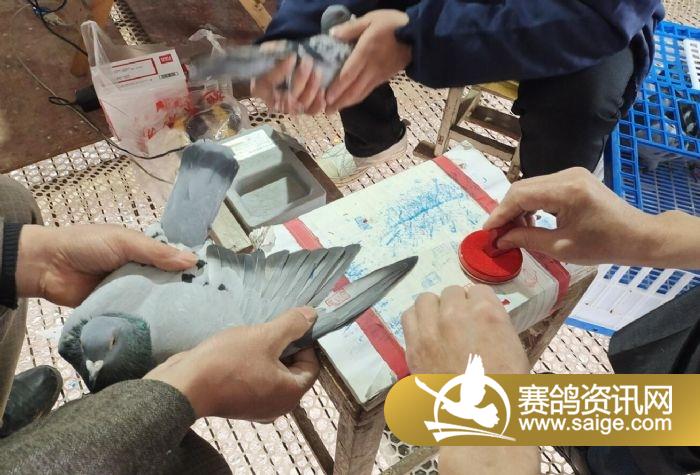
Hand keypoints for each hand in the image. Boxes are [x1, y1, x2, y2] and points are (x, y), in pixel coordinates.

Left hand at [16, 224, 196, 306]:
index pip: (173, 261)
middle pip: (166, 284)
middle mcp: (139, 271)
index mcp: (143, 251)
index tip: (213, 284)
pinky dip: (146, 320)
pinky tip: (165, 330)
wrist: (47, 266)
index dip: (191, 270)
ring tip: (192, 321)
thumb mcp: (124, 242)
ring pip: (153, 301)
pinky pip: (135, 314)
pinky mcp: (116, 309)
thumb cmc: (86, 244)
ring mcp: (128, 291)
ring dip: (165, 308)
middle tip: (207, 308)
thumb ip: (156, 253)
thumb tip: (193, 260)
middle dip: (182, 293)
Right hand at [146, 307, 319, 419]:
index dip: (305, 342)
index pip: (312, 365)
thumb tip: (312, 315)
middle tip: (267, 329)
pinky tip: (237, 350)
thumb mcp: (264, 336)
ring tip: (250, 338)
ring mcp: (256, 407)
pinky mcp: (238, 403)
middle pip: (292, 370)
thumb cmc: (228, 362)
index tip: (289, 325)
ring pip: (272, 373)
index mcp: (291, 394)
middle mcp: (278, 406)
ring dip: (266, 353)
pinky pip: (254, 379)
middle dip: (284, 347)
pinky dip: (251, 364)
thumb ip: (292, 325)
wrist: (182, 387)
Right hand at [250, 42, 326, 114]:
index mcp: (260, 87)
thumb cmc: (275, 59)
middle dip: (300, 77)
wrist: (283, 68)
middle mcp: (273, 101)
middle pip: (287, 95)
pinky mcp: (301, 109)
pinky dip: (317, 104)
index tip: (292, 57)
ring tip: (317, 71)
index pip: (269, 81)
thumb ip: (276, 54)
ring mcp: (289, 107)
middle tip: (308, 60)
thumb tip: (291, 55)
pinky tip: (322, 94)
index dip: (281, 71)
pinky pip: (309, 111)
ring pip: (300, 104)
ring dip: (311, 88)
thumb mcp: (271, 53)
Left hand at [326, 10, 410, 111]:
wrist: (417, 35)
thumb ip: (351, 28)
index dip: (337, 88)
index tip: (326, 98)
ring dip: (348, 103)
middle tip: (327, 111)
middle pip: (354, 89)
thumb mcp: (370, 19)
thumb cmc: (393, 24)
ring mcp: (379, 75)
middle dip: (340, 102)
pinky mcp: (385, 78)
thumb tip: (332, 35)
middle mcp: (371, 68)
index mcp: (365, 53)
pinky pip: (368, 90)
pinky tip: (351, 100)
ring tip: (335, 110)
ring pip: (361, 93)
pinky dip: (358, 98)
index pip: (349, 75)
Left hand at [401, 285, 527, 374]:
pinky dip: (416, 321)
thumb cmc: (504, 386)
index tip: (477, 317)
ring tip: (438, 324)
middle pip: (451, 292)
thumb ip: (494, 322)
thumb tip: (480, 315)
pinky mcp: (413, 345)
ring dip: (433, 309)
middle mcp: (456, 314)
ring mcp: (431, 329)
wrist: (478, 416)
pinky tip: (424, 332)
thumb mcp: (511, 345)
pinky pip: (408, 317)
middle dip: (456, 306)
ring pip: (425, 299)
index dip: (478, 304)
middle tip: (459, 324)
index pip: (478, 291)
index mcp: (487, 313)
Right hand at [483, 167, 662, 264]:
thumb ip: (527, 239)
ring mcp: (571, 174)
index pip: (520, 195)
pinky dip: (532, 204)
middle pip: (523, 187)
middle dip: (507, 210)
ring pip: (531, 186)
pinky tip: (530, 221)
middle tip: (498, 234)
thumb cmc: (604, 245)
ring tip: (514, 231)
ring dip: (518, 207)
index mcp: (566, 191)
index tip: (488, 231)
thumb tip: (500, 239)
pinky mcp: (574, 178)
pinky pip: (543, 188)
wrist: (637, 236)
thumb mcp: (561, 248)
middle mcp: (567, 175)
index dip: (500, 213)